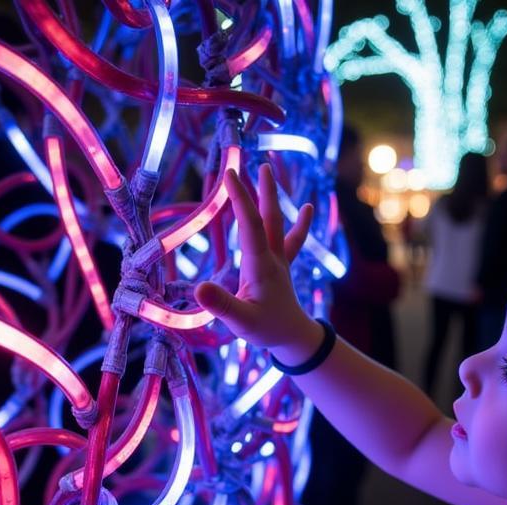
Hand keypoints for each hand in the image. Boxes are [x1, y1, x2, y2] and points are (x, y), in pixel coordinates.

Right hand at [194, 164, 320, 360]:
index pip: (251, 227)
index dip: (241, 200)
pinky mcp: (282, 267)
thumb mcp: (240, 322)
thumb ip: (221, 305)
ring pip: (277, 223)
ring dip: (273, 197)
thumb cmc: (266, 330)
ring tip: (271, 171)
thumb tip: (198, 289)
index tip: (230, 175)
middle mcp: (273, 259)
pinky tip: (307, 208)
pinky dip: (299, 223)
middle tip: (260, 164)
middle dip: (262, 191)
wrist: (294, 338)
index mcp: (261, 267)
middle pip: (269, 218)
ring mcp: (279, 261)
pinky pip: (291, 240)